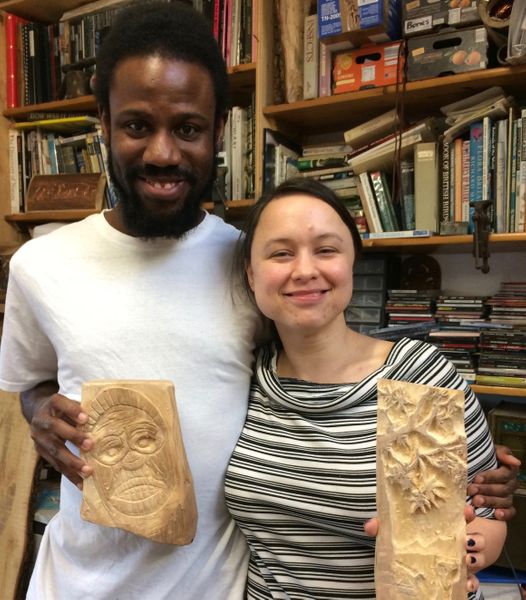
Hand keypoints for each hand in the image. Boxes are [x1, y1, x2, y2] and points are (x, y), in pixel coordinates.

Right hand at [23, 382, 92, 487]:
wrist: (40, 412)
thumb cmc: (64, 408)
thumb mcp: (71, 403)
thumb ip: (83, 410)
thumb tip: (107, 419)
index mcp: (52, 403)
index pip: (60, 404)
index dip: (72, 410)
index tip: (85, 418)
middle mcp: (42, 420)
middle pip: (56, 428)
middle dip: (73, 437)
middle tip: (90, 445)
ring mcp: (39, 437)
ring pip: (55, 450)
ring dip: (72, 462)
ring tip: (87, 471)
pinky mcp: (41, 452)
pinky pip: (55, 464)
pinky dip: (69, 474)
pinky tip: (81, 483)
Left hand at [365, 507, 480, 592]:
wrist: (403, 573)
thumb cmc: (403, 545)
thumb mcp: (392, 534)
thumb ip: (381, 527)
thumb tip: (369, 526)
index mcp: (440, 527)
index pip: (457, 516)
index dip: (465, 512)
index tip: (467, 510)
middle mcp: (452, 543)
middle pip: (473, 537)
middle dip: (474, 536)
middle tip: (466, 538)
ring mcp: (457, 561)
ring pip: (477, 558)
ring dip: (475, 559)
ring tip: (465, 559)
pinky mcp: (457, 579)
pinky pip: (472, 582)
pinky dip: (472, 583)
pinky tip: (466, 583)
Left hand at [468, 445, 520, 520]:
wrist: (471, 467)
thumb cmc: (480, 458)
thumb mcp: (488, 451)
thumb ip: (502, 453)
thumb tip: (517, 462)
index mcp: (508, 469)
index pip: (505, 474)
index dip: (491, 477)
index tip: (477, 478)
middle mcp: (510, 483)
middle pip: (503, 488)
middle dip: (486, 489)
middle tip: (472, 490)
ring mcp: (508, 495)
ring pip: (505, 500)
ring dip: (490, 501)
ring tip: (476, 501)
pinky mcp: (506, 506)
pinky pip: (511, 512)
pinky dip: (505, 514)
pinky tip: (496, 514)